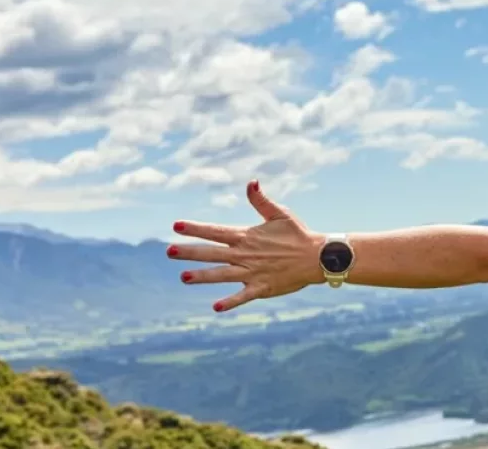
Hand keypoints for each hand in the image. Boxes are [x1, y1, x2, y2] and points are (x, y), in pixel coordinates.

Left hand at [167, 180, 324, 312]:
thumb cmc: (298, 234)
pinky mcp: (263, 287)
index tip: (176, 226)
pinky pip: (243, 296)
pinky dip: (231, 301)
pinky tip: (216, 307)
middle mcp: (246, 254)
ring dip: (203, 276)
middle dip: (190, 252)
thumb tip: (250, 181)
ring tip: (183, 277)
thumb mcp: (280, 214)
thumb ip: (261, 200)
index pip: (215, 231)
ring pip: (222, 274)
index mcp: (247, 236)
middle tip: (169, 251)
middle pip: (212, 252)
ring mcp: (253, 272)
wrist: (318, 257)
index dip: (195, 228)